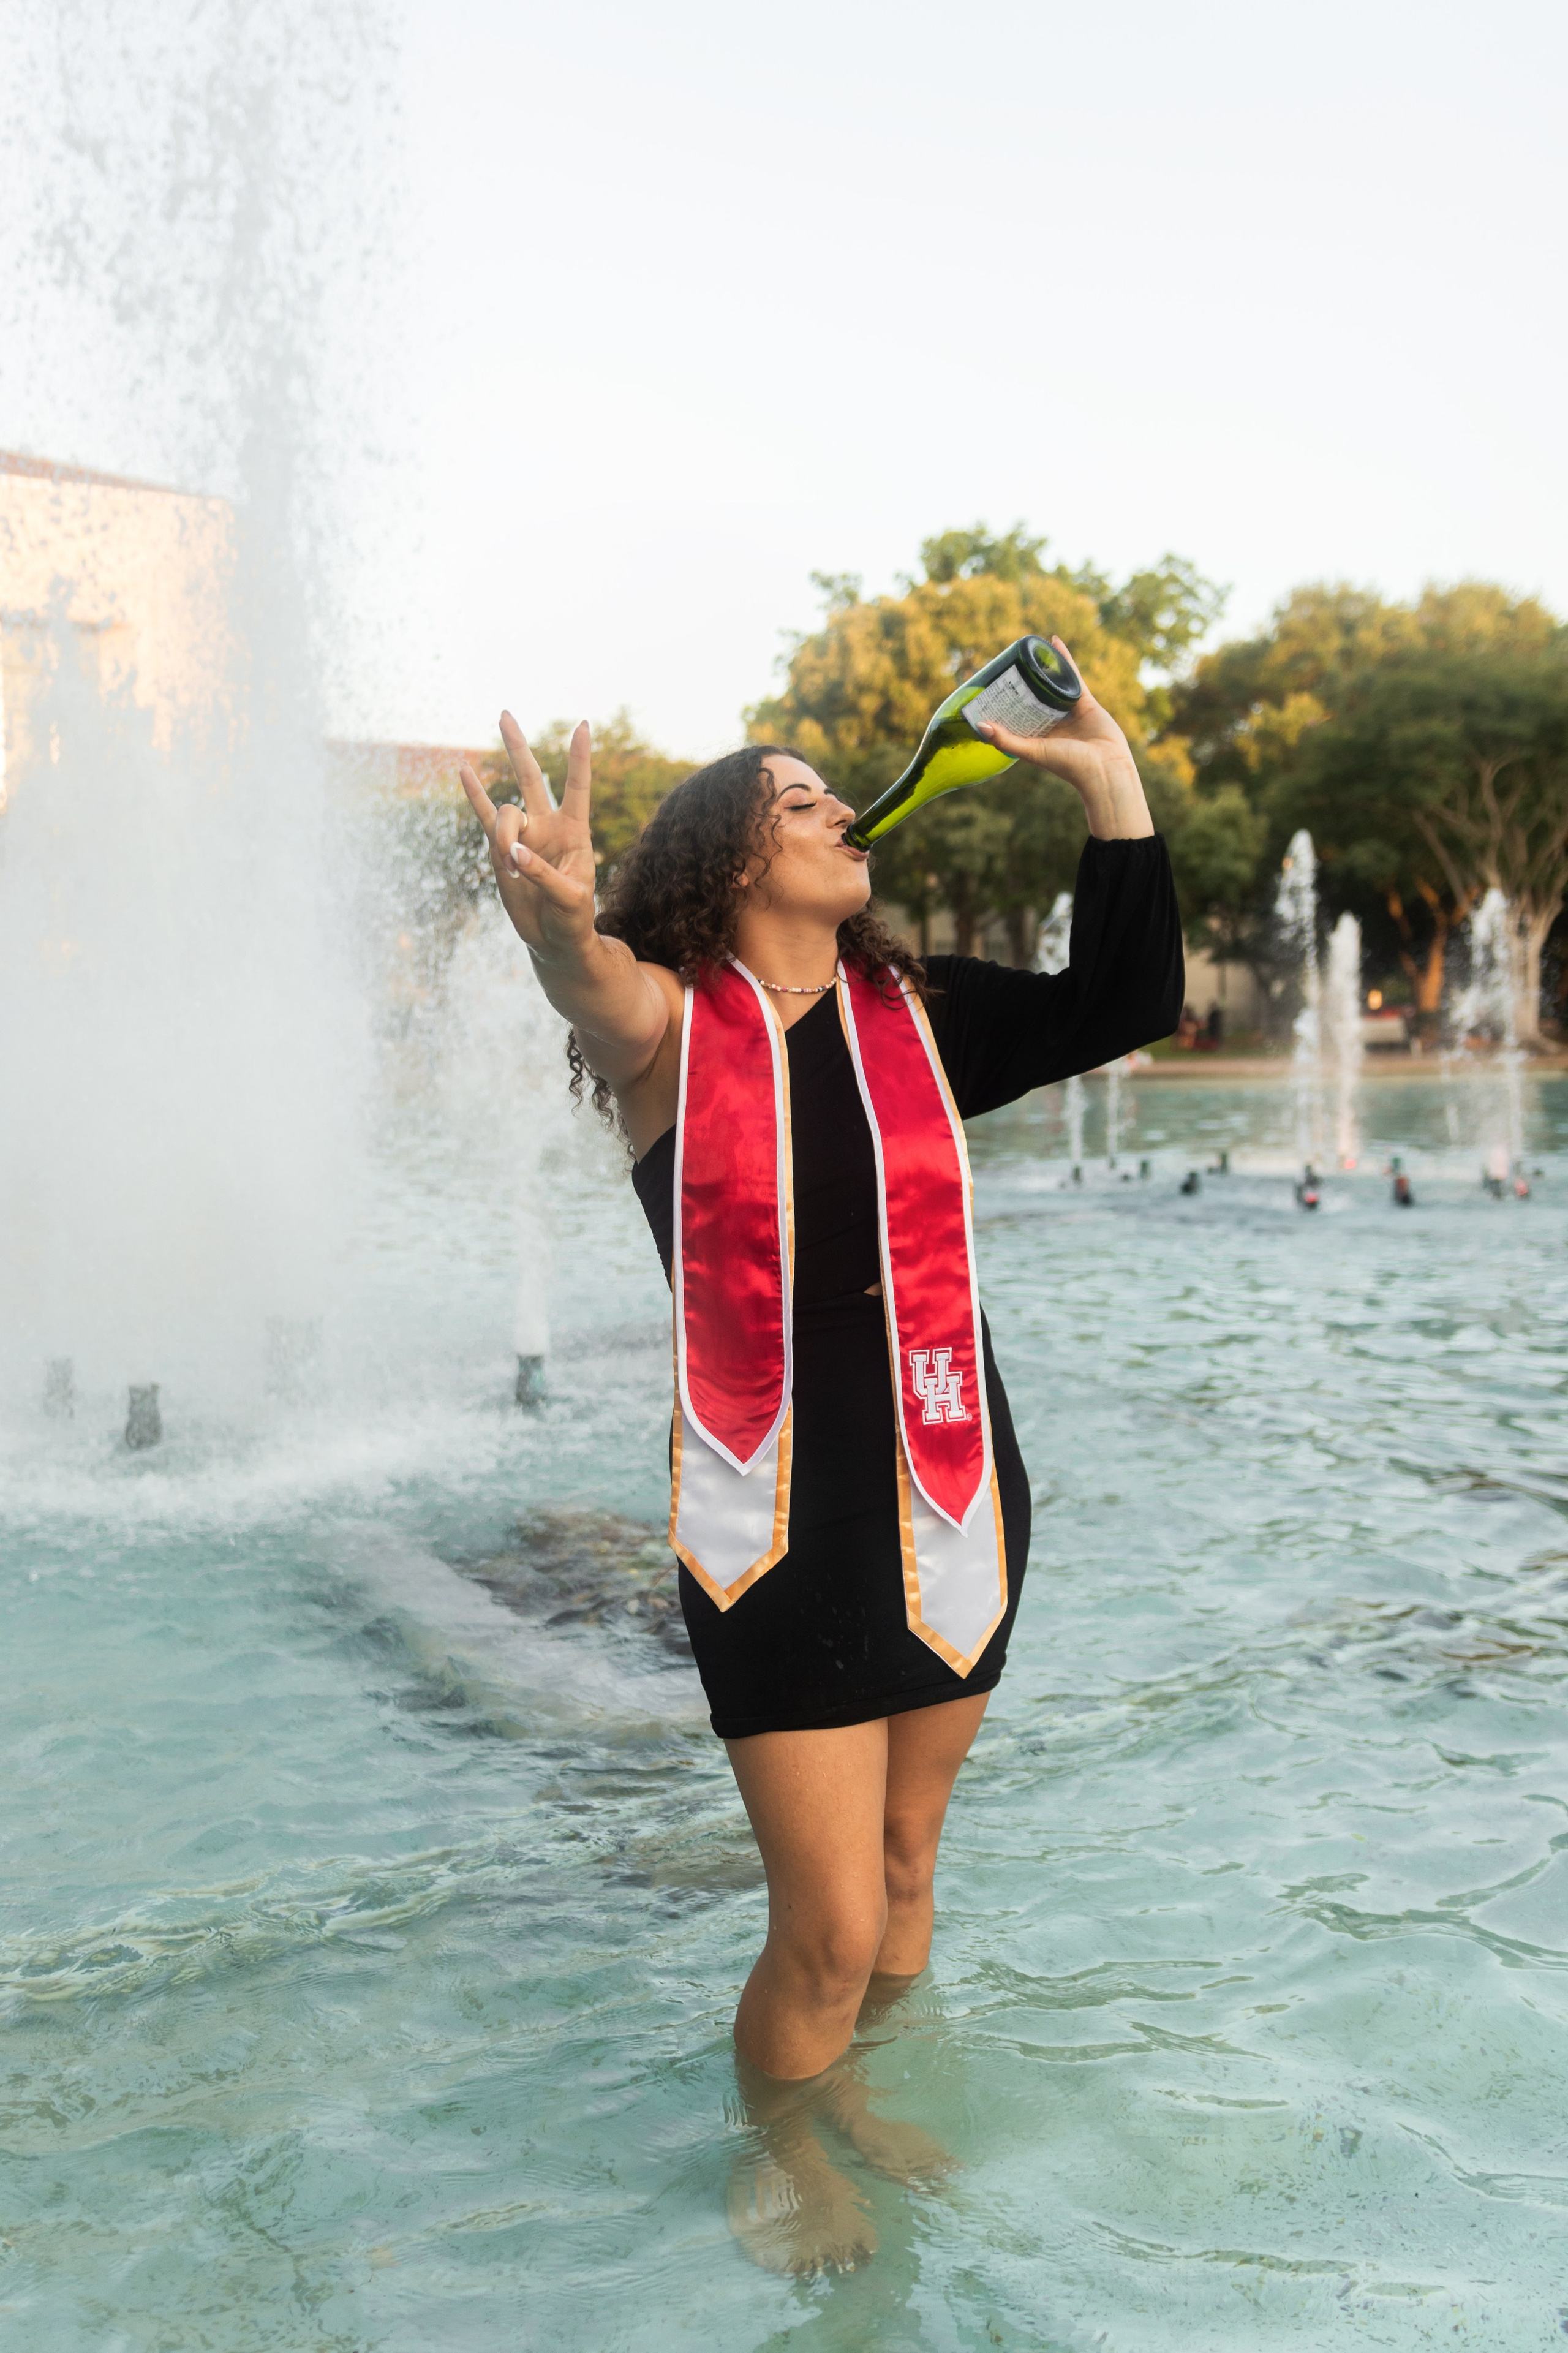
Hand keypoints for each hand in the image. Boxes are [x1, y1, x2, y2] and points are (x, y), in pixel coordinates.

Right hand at [459, 715, 598, 960]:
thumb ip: (544, 874)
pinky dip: (475, 795)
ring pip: (505, 814)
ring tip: (513, 870)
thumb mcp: (571, 898)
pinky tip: (464, 770)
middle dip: (518, 747)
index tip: (583, 725)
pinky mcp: (501, 849)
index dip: (579, 758)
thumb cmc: (573, 917)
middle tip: (505, 714)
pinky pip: (485, 817)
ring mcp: (523, 835)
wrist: (553, 938)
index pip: (577, 787)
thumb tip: (513, 851)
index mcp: (575, 832)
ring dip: (504, 838)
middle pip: (532, 778)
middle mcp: (548, 826)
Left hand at [973, 638, 1152, 838]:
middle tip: (1007, 662)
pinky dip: (1064, 659)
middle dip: (1022, 682)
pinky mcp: (1086, 702)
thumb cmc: (1069, 766)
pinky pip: (1072, 676)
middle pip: (1033, 697)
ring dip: (1042, 668)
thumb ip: (1006, 740)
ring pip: (1052, 685)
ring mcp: (1069, 712)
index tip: (990, 687)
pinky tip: (1053, 642)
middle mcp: (1051, 724)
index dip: (1005, 702)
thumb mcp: (1034, 752)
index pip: (1016, 715)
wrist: (1107, 769)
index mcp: (1037, 737)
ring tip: (1028, 651)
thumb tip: (980, 725)